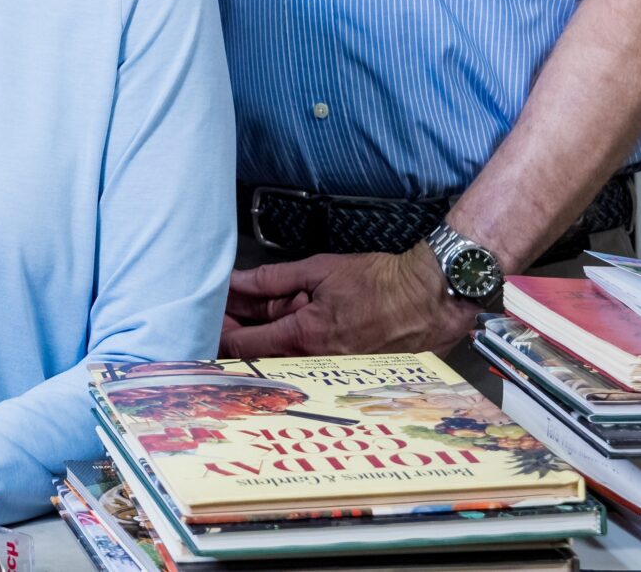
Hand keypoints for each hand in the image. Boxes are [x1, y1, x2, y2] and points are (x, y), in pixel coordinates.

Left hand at [221, 246, 480, 358]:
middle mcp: (314, 362)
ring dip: (261, 340)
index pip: (242, 346)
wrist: (430, 299)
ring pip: (280, 361)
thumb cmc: (380, 282)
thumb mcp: (318, 269)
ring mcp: (331, 370)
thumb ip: (271, 280)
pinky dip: (288, 346)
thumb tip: (235, 282)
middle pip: (257, 358)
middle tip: (226, 313)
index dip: (219, 331)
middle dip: (236, 335)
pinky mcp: (345, 371)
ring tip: (253, 316)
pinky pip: (305, 362)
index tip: (210, 316)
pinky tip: (287, 327)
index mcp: (303, 337)